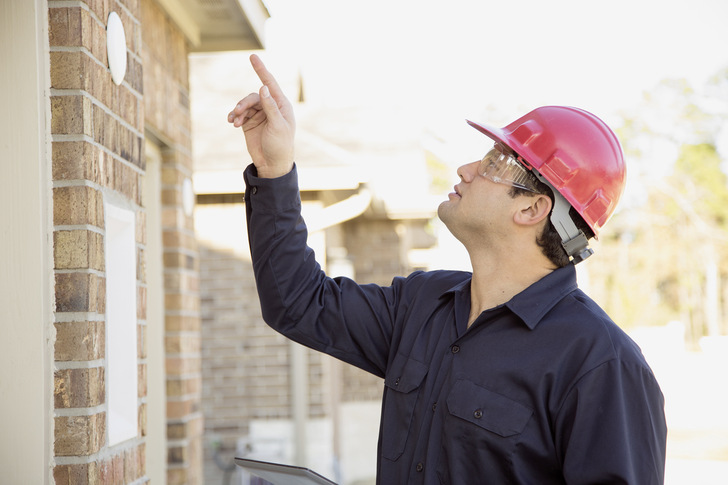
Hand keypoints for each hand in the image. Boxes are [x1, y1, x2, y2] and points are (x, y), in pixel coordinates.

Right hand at [228, 54, 294, 177]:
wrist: (272, 164)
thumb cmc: (281, 145)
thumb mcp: (278, 126)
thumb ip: (270, 107)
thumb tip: (263, 87)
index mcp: (281, 105)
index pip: (270, 84)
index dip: (261, 70)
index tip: (252, 56)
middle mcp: (270, 107)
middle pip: (254, 96)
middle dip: (244, 103)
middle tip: (238, 112)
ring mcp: (260, 114)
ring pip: (245, 104)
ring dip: (239, 110)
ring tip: (234, 120)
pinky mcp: (249, 123)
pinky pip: (240, 114)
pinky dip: (235, 116)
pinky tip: (232, 122)